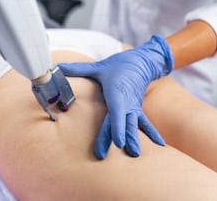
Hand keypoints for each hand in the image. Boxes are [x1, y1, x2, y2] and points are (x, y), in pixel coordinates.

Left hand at [58, 35, 173, 158]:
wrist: (140, 62)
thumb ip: (78, 69)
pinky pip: (145, 123)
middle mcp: (126, 102)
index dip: (117, 127)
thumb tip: (56, 68)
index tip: (119, 142)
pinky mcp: (137, 110)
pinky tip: (160, 145)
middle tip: (114, 154)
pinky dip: (152, 133)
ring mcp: (133, 107)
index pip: (116, 112)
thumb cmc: (118, 65)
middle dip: (119, 138)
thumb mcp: (98, 67)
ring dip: (135, 139)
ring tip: (134, 154)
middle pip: (122, 123)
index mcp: (116, 92)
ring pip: (134, 125)